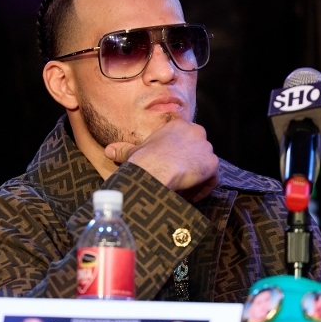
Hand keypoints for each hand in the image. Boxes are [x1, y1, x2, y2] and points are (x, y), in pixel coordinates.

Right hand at [104, 119, 218, 201]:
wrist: (156, 168)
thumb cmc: (144, 158)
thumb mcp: (133, 152)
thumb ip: (124, 150)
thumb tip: (108, 150)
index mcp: (178, 125)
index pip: (185, 138)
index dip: (179, 153)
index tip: (172, 166)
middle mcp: (196, 131)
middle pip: (197, 149)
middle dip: (190, 164)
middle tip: (178, 179)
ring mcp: (206, 147)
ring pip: (205, 164)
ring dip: (197, 178)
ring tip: (183, 190)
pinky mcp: (212, 163)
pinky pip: (213, 178)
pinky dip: (204, 188)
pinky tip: (192, 196)